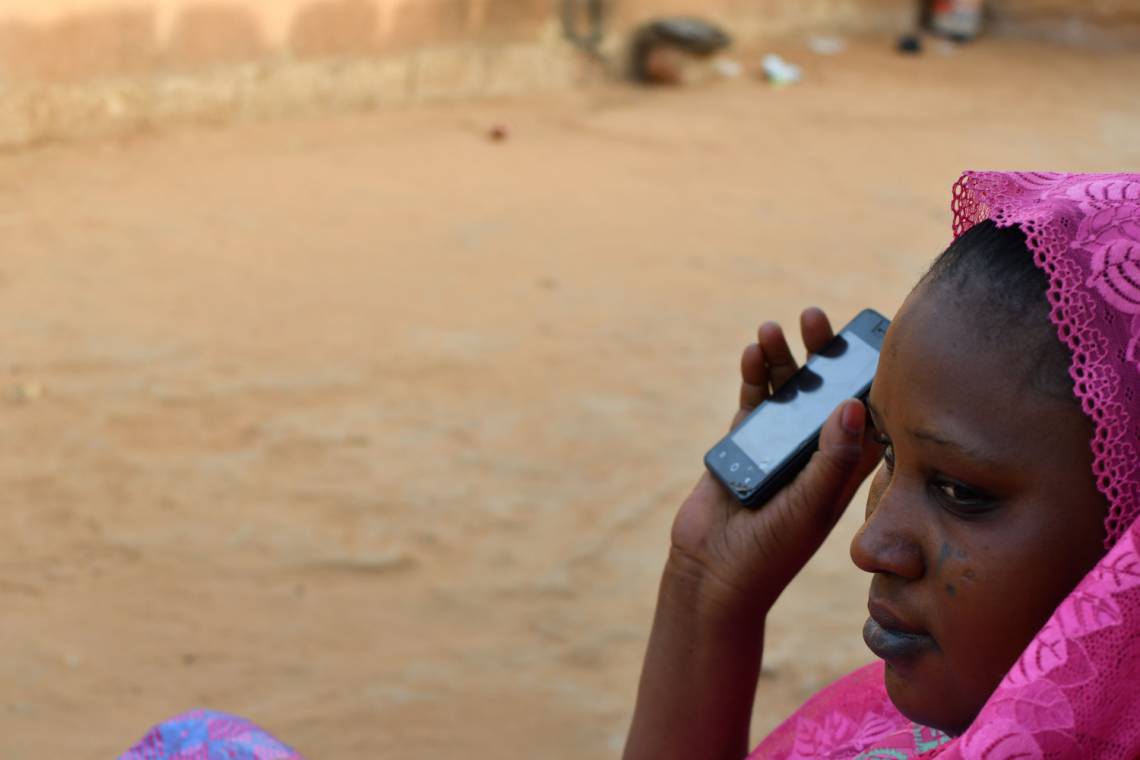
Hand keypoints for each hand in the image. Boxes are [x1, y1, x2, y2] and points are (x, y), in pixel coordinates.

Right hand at [669, 307, 883, 617]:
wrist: (713, 572)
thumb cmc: (772, 550)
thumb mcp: (810, 506)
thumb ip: (832, 458)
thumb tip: (853, 404)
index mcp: (844, 468)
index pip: (868, 412)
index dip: (872, 375)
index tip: (874, 336)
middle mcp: (815, 451)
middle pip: (826, 390)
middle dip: (823, 354)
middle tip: (817, 319)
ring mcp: (778, 446)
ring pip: (788, 391)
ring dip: (783, 358)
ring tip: (774, 328)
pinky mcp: (744, 444)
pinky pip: (753, 401)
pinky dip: (753, 376)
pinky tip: (753, 352)